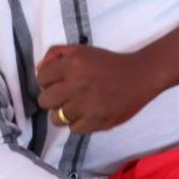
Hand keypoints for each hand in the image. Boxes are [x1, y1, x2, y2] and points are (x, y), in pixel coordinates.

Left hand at [36, 45, 160, 133]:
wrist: (140, 76)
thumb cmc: (108, 62)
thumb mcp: (82, 50)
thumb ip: (56, 53)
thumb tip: (38, 68)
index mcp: (72, 64)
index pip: (41, 79)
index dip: (48, 81)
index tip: (58, 82)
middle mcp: (77, 84)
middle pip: (44, 101)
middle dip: (53, 98)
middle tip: (66, 95)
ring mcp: (87, 105)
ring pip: (56, 118)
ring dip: (64, 113)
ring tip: (76, 106)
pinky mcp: (97, 121)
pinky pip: (73, 129)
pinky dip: (78, 123)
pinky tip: (87, 113)